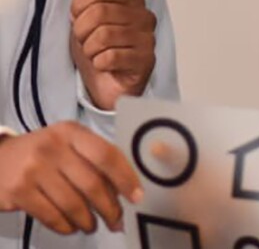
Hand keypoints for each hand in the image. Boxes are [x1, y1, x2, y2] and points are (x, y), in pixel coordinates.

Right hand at [0, 121, 142, 233]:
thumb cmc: (43, 152)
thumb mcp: (68, 143)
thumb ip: (94, 159)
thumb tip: (126, 188)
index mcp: (72, 132)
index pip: (106, 155)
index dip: (125, 178)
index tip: (137, 197)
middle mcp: (53, 147)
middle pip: (92, 183)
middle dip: (109, 208)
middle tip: (117, 221)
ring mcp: (34, 169)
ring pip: (73, 204)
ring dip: (88, 220)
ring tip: (92, 225)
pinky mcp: (18, 191)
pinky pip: (51, 215)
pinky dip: (66, 226)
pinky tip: (72, 227)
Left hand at [70, 0, 155, 110]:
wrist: (107, 84)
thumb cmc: (100, 46)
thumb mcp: (90, 11)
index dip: (79, 6)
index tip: (79, 18)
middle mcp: (145, 16)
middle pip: (99, 12)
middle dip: (82, 30)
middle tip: (85, 40)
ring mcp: (148, 39)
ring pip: (103, 35)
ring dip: (90, 49)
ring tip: (95, 53)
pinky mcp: (146, 61)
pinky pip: (111, 57)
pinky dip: (99, 63)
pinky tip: (105, 65)